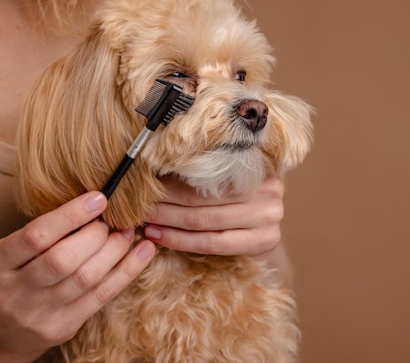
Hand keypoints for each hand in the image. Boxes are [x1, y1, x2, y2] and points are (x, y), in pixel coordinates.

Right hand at [0, 192, 155, 358]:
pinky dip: (128, 270)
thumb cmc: (19, 273)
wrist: (6, 328)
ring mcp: (38, 313)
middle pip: (63, 260)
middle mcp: (14, 290)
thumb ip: (47, 231)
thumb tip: (95, 202)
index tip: (98, 198)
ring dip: (115, 250)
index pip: (36, 235)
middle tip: (111, 221)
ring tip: (127, 233)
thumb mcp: (15, 251)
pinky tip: (144, 251)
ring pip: (86, 278)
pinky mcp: (63, 326)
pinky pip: (102, 295)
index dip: (70, 215)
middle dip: (95, 235)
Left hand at [143, 176, 284, 256]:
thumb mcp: (230, 182)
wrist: (267, 233)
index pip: (206, 175)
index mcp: (257, 166)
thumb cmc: (242, 203)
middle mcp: (268, 190)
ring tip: (146, 221)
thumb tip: (158, 167)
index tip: (147, 185)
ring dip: (169, 222)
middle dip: (166, 202)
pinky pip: (213, 243)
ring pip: (204, 222)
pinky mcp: (264, 242)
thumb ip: (207, 176)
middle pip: (203, 198)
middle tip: (140, 205)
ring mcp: (270, 218)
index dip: (173, 182)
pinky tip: (162, 237)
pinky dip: (182, 240)